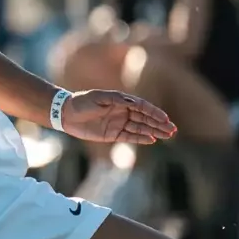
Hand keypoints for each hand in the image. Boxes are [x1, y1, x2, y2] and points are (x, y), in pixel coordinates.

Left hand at [60, 90, 176, 144]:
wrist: (66, 113)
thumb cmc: (82, 101)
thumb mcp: (99, 97)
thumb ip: (117, 99)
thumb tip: (135, 103)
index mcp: (122, 101)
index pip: (143, 107)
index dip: (155, 113)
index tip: (166, 119)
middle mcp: (123, 112)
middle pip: (145, 119)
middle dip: (159, 124)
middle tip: (172, 130)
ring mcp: (119, 123)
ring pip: (140, 128)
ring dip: (154, 131)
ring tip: (167, 136)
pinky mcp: (112, 134)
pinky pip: (130, 137)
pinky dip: (141, 138)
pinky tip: (152, 140)